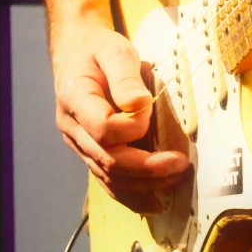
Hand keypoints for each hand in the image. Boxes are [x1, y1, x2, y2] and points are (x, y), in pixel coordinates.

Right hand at [53, 25, 189, 212]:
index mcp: (75, 99)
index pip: (101, 127)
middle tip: (179, 164)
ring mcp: (79, 144)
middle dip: (145, 167)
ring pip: (107, 175)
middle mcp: (72, 128)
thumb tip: (140, 105)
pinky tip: (155, 201)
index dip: (130, 128)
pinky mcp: (90, 152)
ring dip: (143, 184)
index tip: (151, 112)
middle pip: (107, 158)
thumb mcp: (114, 50)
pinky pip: (107, 179)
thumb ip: (125, 76)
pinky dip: (131, 194)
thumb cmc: (98, 50)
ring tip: (175, 180)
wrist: (77, 54)